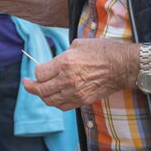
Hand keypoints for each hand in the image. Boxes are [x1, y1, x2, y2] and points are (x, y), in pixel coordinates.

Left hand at [23, 38, 137, 110]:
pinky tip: (53, 98)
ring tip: (39, 91)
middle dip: (30, 86)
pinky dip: (55, 103)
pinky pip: (63, 106)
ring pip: (50, 100)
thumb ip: (64, 54)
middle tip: (26, 83)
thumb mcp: (79, 44)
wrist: (124, 66)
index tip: (37, 69)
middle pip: (41, 89)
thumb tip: (55, 61)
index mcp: (65, 63)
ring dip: (42, 96)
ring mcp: (75, 92)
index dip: (36, 71)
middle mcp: (68, 79)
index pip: (40, 73)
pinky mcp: (83, 100)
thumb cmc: (104, 51)